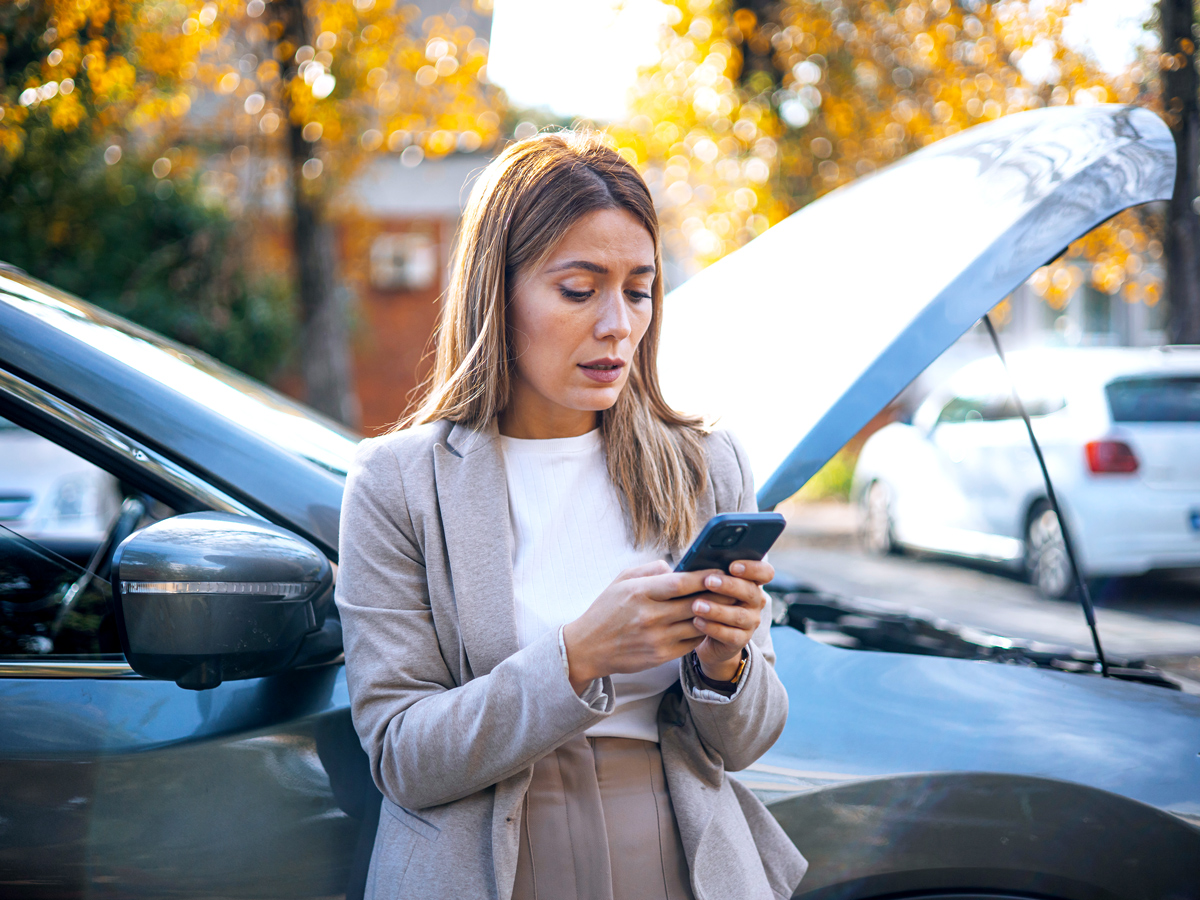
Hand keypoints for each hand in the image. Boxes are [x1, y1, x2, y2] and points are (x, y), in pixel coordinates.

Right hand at [562, 561, 712, 694]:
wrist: (587, 648)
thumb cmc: (606, 610)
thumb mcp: (621, 580)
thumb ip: (650, 570)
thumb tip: (678, 567)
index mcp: (640, 593)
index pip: (681, 583)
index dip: (704, 577)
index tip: (720, 571)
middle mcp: (650, 616)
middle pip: (695, 604)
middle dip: (718, 595)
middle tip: (734, 587)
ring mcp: (656, 638)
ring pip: (698, 624)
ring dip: (715, 615)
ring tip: (727, 605)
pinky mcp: (660, 656)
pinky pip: (691, 642)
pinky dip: (703, 632)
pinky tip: (709, 623)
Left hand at [689, 559, 771, 682]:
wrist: (708, 634)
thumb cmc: (709, 599)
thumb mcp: (711, 584)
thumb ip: (712, 572)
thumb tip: (698, 560)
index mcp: (752, 583)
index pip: (765, 572)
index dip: (753, 568)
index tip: (732, 566)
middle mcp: (756, 602)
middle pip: (751, 592)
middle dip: (729, 586)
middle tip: (708, 581)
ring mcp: (750, 622)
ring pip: (739, 615)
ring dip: (717, 610)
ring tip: (696, 605)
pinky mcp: (740, 640)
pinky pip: (729, 635)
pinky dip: (712, 628)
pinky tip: (697, 621)